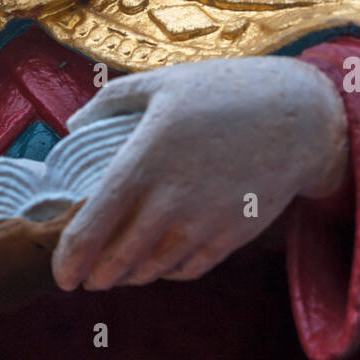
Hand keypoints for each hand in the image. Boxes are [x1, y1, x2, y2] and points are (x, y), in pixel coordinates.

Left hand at [51, 57, 346, 292]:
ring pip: (151, 271)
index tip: (62, 275)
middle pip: (117, 262)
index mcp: (144, 160)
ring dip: (129, 276)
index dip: (70, 260)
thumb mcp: (162, 82)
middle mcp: (169, 200)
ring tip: (119, 269)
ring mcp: (202, 224)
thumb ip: (111, 102)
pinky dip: (166, 271)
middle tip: (86, 276)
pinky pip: (187, 270)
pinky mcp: (230, 237)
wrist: (298, 117)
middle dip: (96, 276)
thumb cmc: (224, 92)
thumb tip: (73, 125)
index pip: (91, 228)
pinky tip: (160, 259)